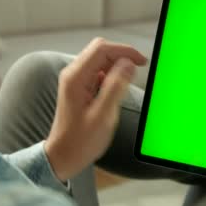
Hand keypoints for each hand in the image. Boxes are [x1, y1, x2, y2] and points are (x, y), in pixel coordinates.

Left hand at [45, 38, 147, 180]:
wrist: (63, 156)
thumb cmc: (80, 141)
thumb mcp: (103, 116)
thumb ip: (116, 87)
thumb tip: (128, 64)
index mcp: (76, 78)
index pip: (102, 49)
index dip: (125, 51)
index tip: (142, 62)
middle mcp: (72, 74)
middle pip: (100, 50)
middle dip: (122, 56)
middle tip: (137, 70)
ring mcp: (74, 80)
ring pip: (100, 60)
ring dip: (116, 66)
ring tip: (126, 84)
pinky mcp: (79, 87)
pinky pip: (97, 71)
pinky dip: (111, 75)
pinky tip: (116, 90)